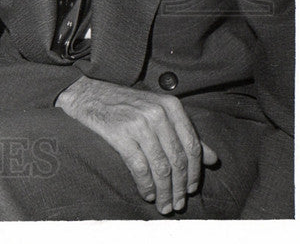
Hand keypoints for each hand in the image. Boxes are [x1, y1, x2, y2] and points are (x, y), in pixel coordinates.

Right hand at [56, 76, 217, 214]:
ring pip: (160, 166)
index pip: (191, 146)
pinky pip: (139, 167)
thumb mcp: (158, 111)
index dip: (193, 173)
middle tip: (178, 205)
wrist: (87, 94)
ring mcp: (139, 123)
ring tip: (164, 205)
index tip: (190, 190)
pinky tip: (147, 194)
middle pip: (177, 159)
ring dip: (164, 191)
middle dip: (179, 187)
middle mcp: (158, 113)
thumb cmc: (124, 104)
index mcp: (171, 106)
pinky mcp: (120, 133)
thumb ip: (184, 134)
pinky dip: (146, 185)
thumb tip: (212, 159)